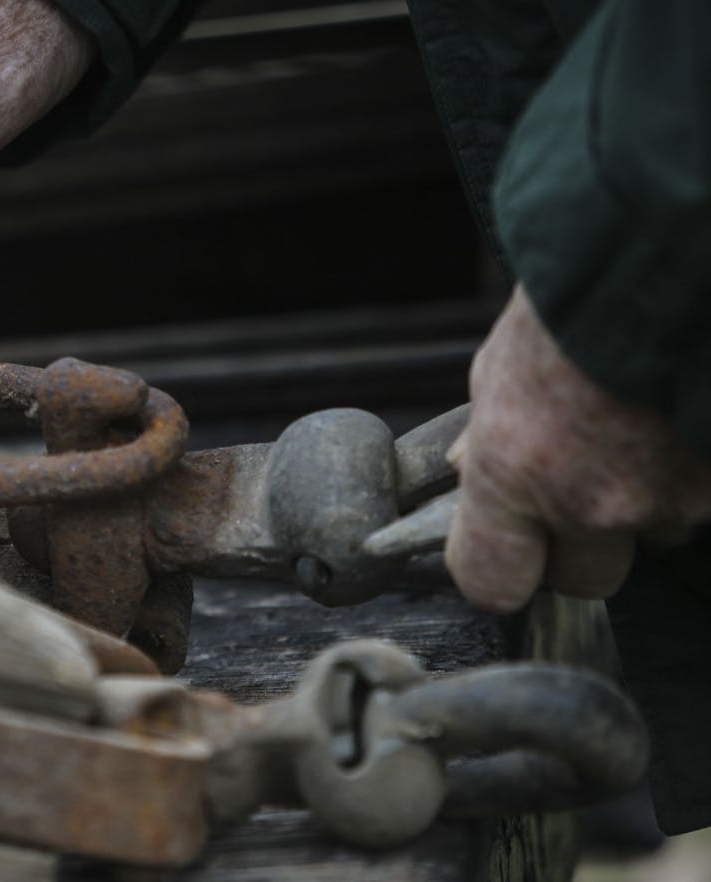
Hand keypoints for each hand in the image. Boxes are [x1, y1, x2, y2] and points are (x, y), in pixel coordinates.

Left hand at [446, 286, 710, 610]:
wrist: (673, 255)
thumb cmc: (580, 300)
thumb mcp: (503, 366)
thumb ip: (487, 436)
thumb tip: (464, 472)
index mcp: (517, 474)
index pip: (491, 583)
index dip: (498, 572)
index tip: (505, 553)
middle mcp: (592, 502)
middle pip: (584, 578)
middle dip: (581, 543)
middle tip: (584, 480)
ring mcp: (673, 501)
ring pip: (657, 534)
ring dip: (648, 498)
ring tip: (641, 425)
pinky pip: (705, 499)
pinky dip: (695, 468)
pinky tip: (679, 419)